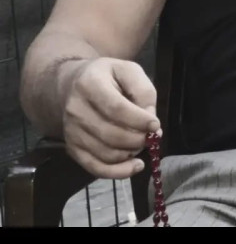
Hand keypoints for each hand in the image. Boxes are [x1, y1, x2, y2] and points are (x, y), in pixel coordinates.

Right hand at [62, 57, 160, 178]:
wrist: (73, 85)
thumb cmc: (108, 77)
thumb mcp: (129, 71)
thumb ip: (144, 92)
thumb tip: (152, 124)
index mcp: (90, 84)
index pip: (116, 108)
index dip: (138, 120)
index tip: (155, 125)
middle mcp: (76, 109)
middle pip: (112, 135)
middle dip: (138, 139)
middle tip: (151, 135)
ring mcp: (71, 132)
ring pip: (107, 154)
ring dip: (131, 153)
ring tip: (141, 143)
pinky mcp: (72, 149)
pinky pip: (96, 168)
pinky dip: (119, 172)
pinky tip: (135, 166)